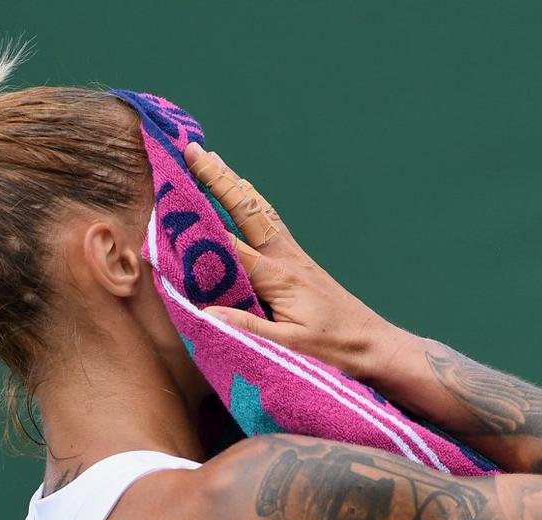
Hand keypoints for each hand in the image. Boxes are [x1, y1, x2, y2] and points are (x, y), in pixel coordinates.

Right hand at [183, 142, 402, 381]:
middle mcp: (285, 258)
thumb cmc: (333, 347)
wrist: (372, 343)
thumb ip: (246, 328)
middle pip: (246, 210)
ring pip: (260, 211)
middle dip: (218, 179)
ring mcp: (294, 256)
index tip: (169, 201)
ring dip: (235, 184)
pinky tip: (245, 196)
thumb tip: (204, 313)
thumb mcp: (288, 345)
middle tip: (193, 150)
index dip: (198, 224)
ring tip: (213, 160)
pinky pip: (270, 223)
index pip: (229, 244)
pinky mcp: (300, 261)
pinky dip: (251, 203)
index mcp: (278, 277)